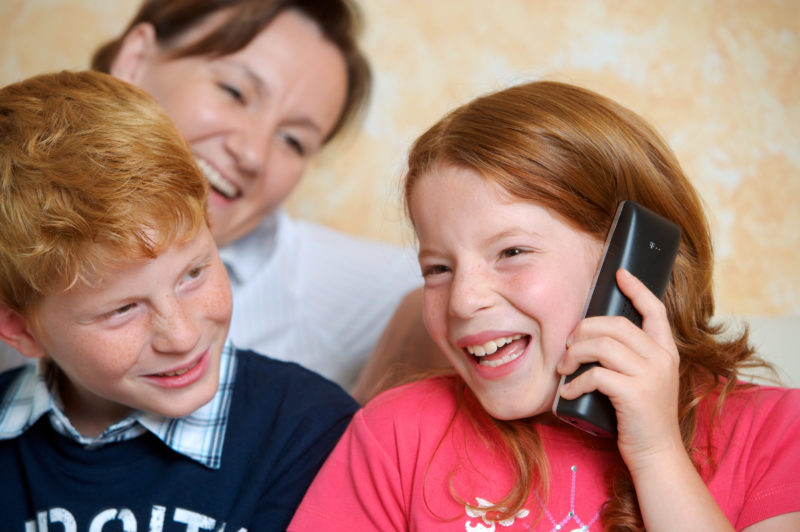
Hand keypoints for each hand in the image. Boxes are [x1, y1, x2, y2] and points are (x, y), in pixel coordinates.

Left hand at [557, 268, 683, 471]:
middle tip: (567, 347)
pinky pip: (596, 375)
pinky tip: (568, 391)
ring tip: (564, 369)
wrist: (656, 454)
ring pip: (602, 345)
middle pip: (615, 324)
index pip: (655, 310)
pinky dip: (576, 382)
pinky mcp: (635, 394)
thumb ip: (631, 357)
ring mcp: (650, 375)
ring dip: (574, 354)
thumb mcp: (644, 380)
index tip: (620, 274)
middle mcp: (661, 359)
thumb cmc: (641, 416)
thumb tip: (594, 337)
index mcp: (665, 352)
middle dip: (583, 331)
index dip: (637, 289)